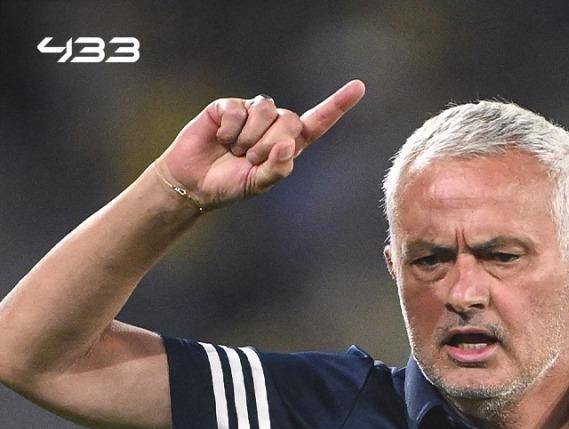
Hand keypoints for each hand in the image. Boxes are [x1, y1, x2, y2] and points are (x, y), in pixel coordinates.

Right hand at [155, 80, 364, 209]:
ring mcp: (251, 113)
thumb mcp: (258, 185)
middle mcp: (274, 125)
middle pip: (291, 120)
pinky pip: (238, 109)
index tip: (359, 87)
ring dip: (249, 138)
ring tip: (235, 150)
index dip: (337, 105)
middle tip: (249, 159)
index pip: (318, 123)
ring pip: (266, 110)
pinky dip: (229, 129)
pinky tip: (220, 138)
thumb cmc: (230, 185)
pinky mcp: (229, 106)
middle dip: (270, 144)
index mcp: (288, 145)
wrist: (194, 182)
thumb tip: (288, 146)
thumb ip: (277, 170)